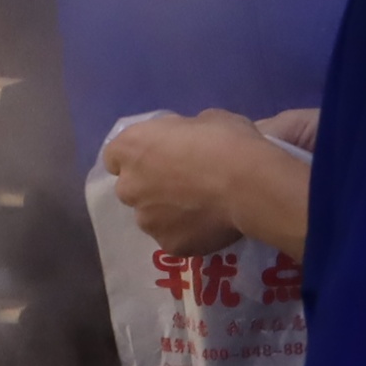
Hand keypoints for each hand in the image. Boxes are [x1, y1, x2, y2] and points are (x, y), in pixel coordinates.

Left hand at [103, 108, 313, 258]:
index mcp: (131, 148)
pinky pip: (174, 237)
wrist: (249, 185)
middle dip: (150, 187)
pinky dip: (188, 233)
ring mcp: (146, 220)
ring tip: (201, 209)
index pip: (116, 156)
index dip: (137, 157)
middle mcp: (128, 186)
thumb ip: (182, 134)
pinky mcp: (168, 245)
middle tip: (184, 185)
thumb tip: (186, 143)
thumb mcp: (204, 120)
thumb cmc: (226, 142)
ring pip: (151, 217)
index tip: (157, 158)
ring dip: (167, 213)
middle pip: (131, 188)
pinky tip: (210, 226)